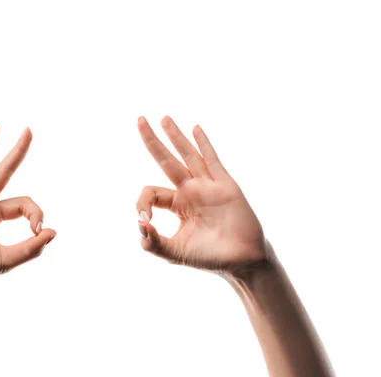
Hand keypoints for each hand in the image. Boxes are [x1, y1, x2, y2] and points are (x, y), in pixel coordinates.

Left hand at [136, 116, 265, 272]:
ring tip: (163, 118)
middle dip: (152, 141)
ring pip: (188, 155)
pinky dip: (203, 144)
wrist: (241, 262)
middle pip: (166, 160)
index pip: (152, 192)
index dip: (142, 202)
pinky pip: (212, 161)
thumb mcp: (174, 252)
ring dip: (175, 136)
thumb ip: (153, 243)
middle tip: (139, 120)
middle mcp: (191, 191)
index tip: (144, 219)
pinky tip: (195, 128)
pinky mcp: (225, 186)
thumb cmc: (209, 257)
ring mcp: (208, 186)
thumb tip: (139, 224)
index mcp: (177, 205)